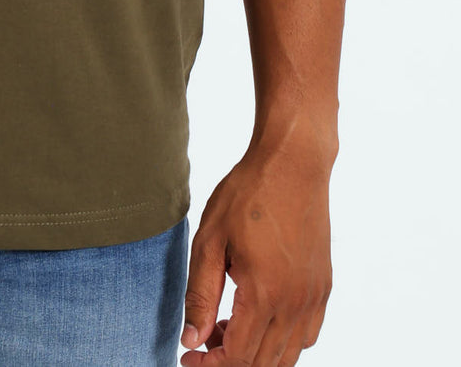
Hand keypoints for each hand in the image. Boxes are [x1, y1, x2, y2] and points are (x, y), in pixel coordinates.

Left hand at [179, 136, 333, 365]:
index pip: (238, 357)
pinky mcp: (323, 287)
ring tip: (227, 326)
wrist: (292, 164)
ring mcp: (314, 298)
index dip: (210, 365)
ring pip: (287, 356)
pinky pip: (307, 336)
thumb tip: (191, 340)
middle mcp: (295, 304)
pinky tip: (259, 317)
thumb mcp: (210, 240)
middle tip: (203, 338)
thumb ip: (201, 295)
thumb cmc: (248, 194)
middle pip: (263, 363)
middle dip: (228, 360)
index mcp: (265, 294)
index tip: (187, 358)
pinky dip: (282, 342)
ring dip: (256, 354)